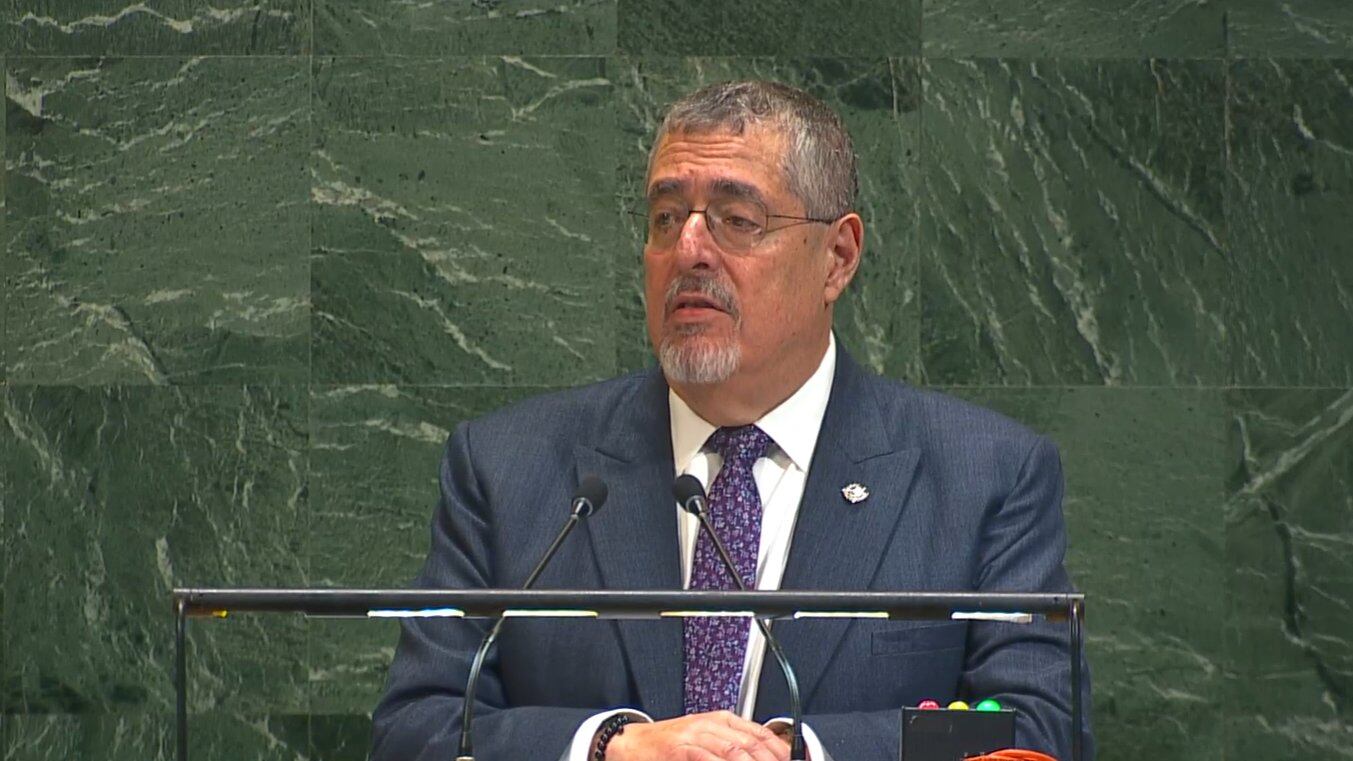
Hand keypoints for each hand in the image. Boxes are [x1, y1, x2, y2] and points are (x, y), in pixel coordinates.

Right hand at [602, 710, 790, 760]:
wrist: (633, 743)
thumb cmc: (669, 744)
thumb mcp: (704, 736)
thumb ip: (732, 743)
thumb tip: (759, 754)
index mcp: (720, 719)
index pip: (759, 732)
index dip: (780, 749)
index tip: (792, 759)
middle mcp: (710, 725)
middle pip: (750, 743)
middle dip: (769, 759)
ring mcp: (694, 736)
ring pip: (733, 750)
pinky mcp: (680, 749)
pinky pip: (707, 757)